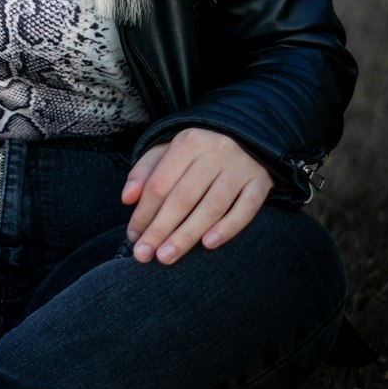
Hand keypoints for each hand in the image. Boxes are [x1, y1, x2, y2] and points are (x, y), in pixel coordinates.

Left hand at [121, 128, 272, 264]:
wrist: (249, 131)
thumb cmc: (200, 148)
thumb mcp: (169, 149)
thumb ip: (145, 171)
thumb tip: (126, 198)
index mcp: (187, 142)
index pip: (160, 182)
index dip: (144, 212)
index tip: (133, 236)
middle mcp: (214, 152)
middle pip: (183, 197)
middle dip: (160, 229)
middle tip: (144, 255)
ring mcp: (240, 167)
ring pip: (212, 207)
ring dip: (187, 235)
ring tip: (167, 257)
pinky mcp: (261, 181)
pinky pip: (246, 209)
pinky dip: (228, 227)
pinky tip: (208, 244)